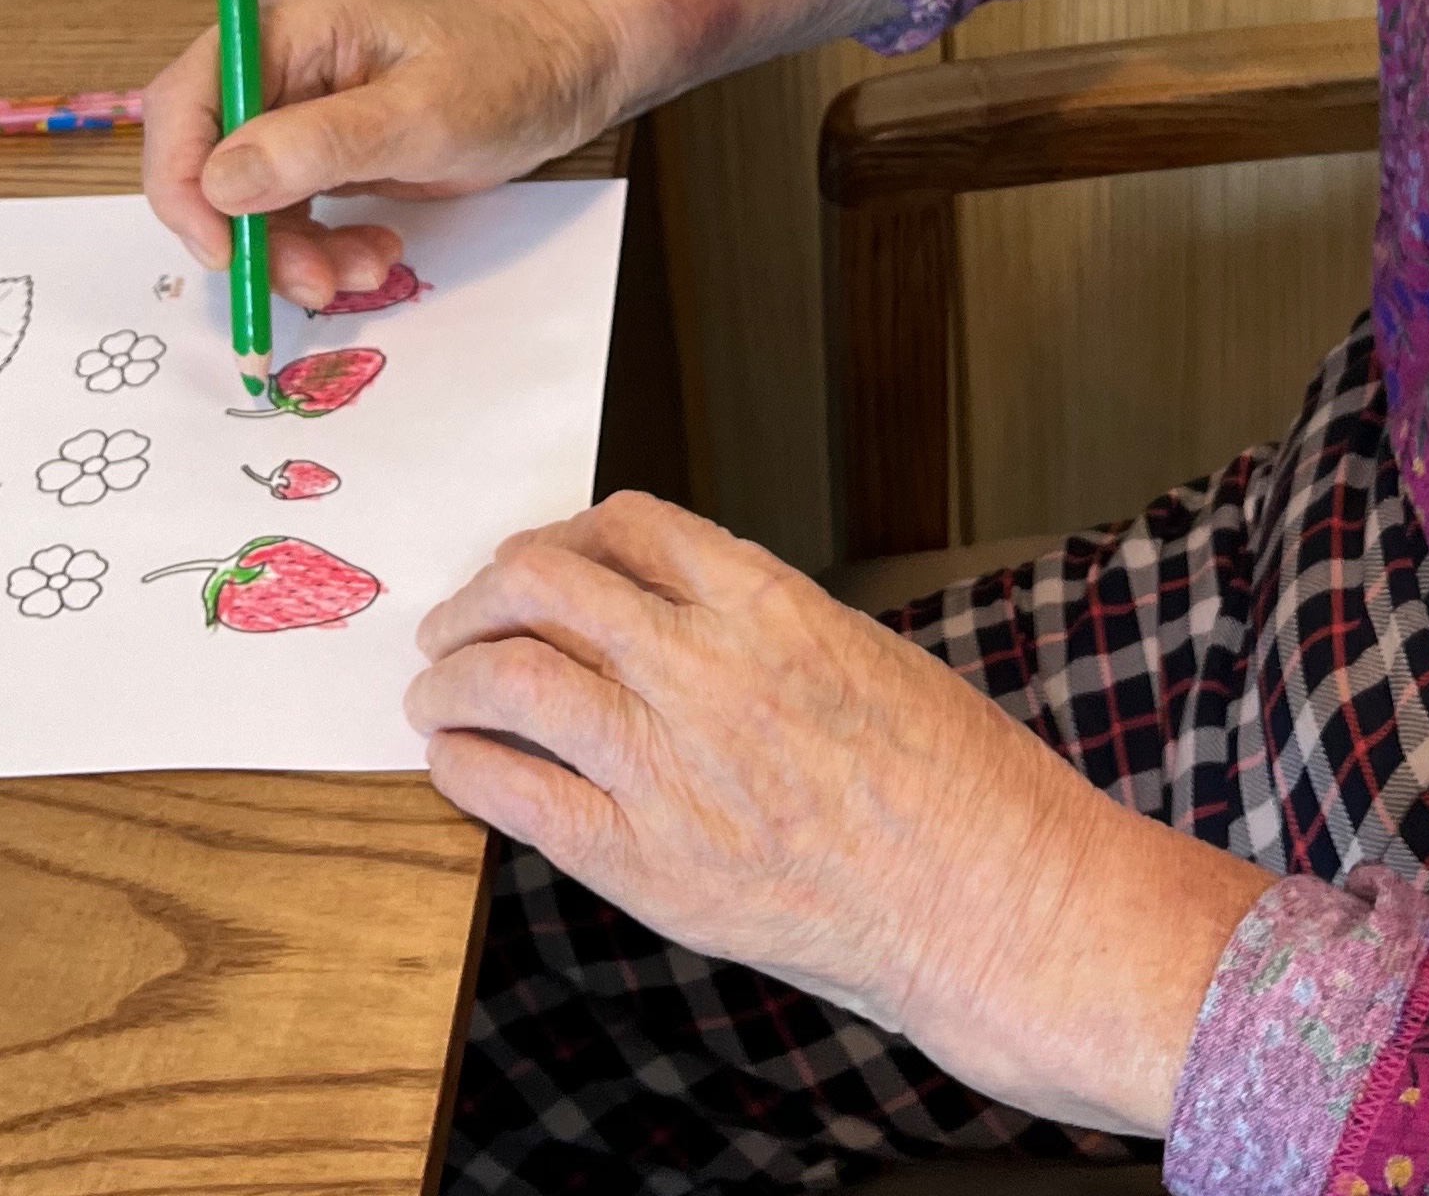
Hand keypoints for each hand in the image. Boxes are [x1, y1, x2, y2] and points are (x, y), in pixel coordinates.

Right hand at [140, 0, 621, 310]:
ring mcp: (297, 103)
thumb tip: (220, 181)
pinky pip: (285, 211)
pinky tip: (371, 255)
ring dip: (288, 251)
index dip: (182, 178)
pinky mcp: (320, 146)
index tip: (219, 251)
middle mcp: (280, 57)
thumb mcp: (421, 116)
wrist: (563, 79)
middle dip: (247, 231)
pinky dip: (316, 247)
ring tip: (362, 272)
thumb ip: (320, 146)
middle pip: (208, 157)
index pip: (189, 97)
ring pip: (244, 199)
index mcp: (291, 22)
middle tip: (307, 283)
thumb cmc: (506, 75)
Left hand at [407, 494, 1267, 1135]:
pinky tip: (455, 762)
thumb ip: (757, 625)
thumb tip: (666, 612)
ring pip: (514, 678)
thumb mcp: (861, 651)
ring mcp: (673, 770)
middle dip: (484, 594)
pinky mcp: (652, 868)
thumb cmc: (955, 785)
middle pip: (545, 583)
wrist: (992, 904)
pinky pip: (521, 798)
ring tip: (436, 690)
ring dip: (455, 675)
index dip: (565, 535)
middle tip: (458, 619)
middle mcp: (708, 670)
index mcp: (769, 604)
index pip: (626, 525)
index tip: (542, 559)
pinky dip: (468, 768)